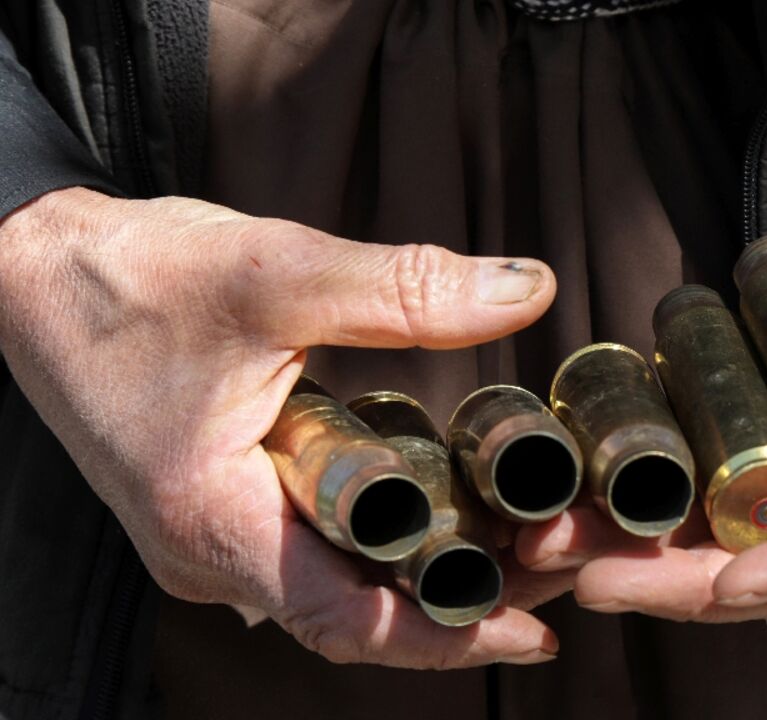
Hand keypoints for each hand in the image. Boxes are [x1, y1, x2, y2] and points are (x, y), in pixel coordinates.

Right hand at [0, 187, 566, 666]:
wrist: (36, 268)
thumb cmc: (130, 277)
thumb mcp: (273, 270)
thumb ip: (403, 287)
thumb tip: (526, 291)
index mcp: (213, 523)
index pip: (350, 623)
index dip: (451, 636)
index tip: (534, 635)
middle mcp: (208, 554)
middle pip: (357, 614)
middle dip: (462, 602)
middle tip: (556, 567)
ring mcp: (212, 536)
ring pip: (337, 586)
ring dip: (428, 573)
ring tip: (522, 544)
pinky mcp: (220, 508)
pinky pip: (314, 551)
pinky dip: (386, 543)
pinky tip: (446, 511)